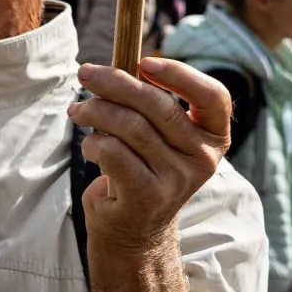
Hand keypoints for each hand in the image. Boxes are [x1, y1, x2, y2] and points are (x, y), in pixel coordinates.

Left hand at [72, 58, 229, 291]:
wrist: (133, 229)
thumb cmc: (140, 167)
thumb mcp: (153, 135)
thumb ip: (145, 101)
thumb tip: (112, 64)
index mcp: (212, 138)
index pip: (214, 98)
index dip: (182, 75)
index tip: (145, 62)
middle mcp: (203, 159)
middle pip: (158, 106)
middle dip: (114, 83)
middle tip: (84, 73)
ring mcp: (178, 180)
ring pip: (129, 127)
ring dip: (93, 111)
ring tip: (77, 111)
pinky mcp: (148, 196)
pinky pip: (113, 152)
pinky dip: (93, 143)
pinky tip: (90, 148)